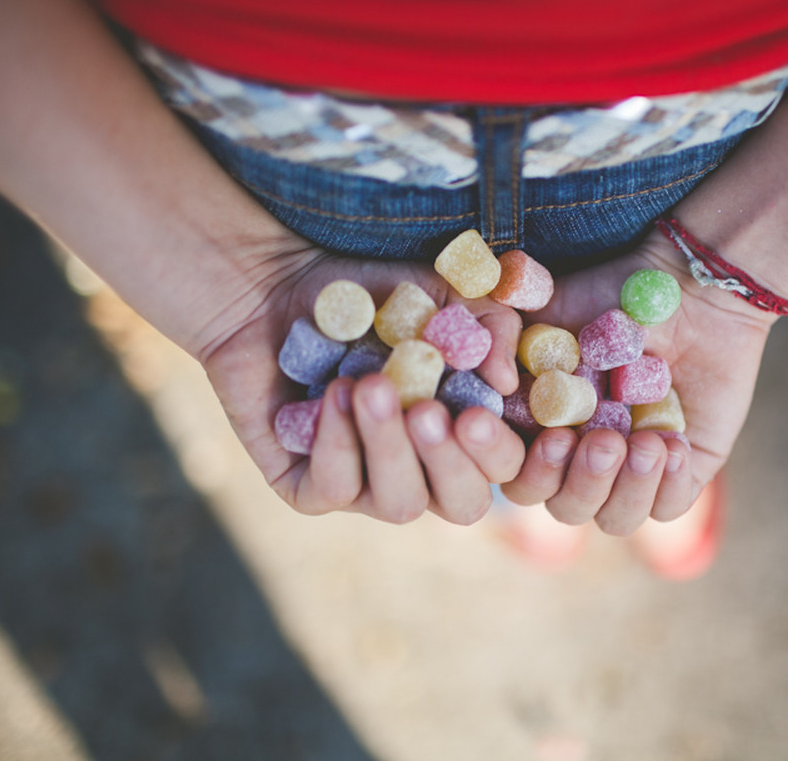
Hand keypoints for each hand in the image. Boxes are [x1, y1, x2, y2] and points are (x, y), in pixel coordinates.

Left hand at [195, 236, 526, 523]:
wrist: (281, 284)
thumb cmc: (374, 295)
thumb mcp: (445, 296)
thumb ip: (491, 327)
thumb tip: (507, 383)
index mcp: (465, 434)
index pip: (506, 467)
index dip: (506, 454)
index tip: (480, 414)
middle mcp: (423, 469)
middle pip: (463, 503)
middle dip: (451, 461)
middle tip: (431, 413)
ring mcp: (365, 485)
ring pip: (400, 503)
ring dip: (389, 447)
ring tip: (372, 386)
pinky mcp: (306, 487)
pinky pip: (332, 489)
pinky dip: (337, 441)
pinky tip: (335, 392)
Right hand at [500, 228, 775, 535]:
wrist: (688, 281)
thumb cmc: (610, 293)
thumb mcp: (545, 313)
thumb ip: (502, 347)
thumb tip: (492, 386)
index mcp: (540, 430)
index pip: (513, 474)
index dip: (524, 467)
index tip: (548, 434)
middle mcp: (581, 459)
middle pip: (563, 507)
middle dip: (581, 480)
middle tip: (602, 441)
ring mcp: (631, 471)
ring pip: (615, 518)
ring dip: (625, 488)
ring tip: (645, 444)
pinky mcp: (683, 470)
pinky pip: (669, 507)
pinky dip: (667, 486)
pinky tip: (671, 446)